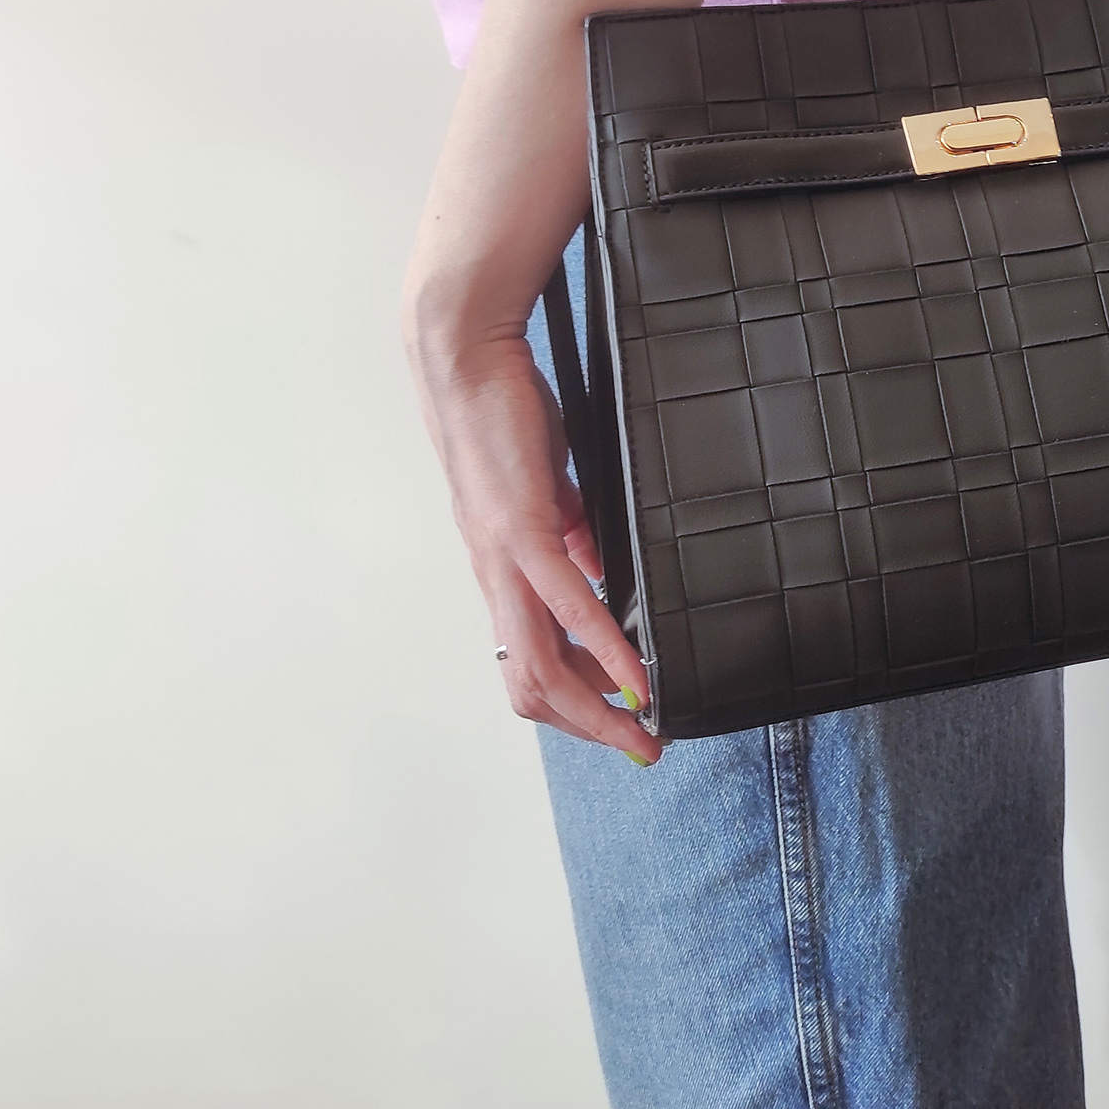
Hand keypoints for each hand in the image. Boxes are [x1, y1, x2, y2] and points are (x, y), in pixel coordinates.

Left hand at [405, 316, 659, 765]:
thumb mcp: (547, 488)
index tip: (623, 718)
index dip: (574, 702)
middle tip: (640, 747)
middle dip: (590, 727)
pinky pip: (566, 605)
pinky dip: (604, 648)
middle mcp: (495, 579)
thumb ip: (571, 533)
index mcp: (502, 571)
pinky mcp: (523, 530)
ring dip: (594, 709)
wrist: (467, 361)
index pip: (530, 662)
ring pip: (540, 664)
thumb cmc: (505, 415)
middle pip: (531, 686)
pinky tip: (634, 675)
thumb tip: (599, 570)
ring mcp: (505, 559)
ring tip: (641, 728)